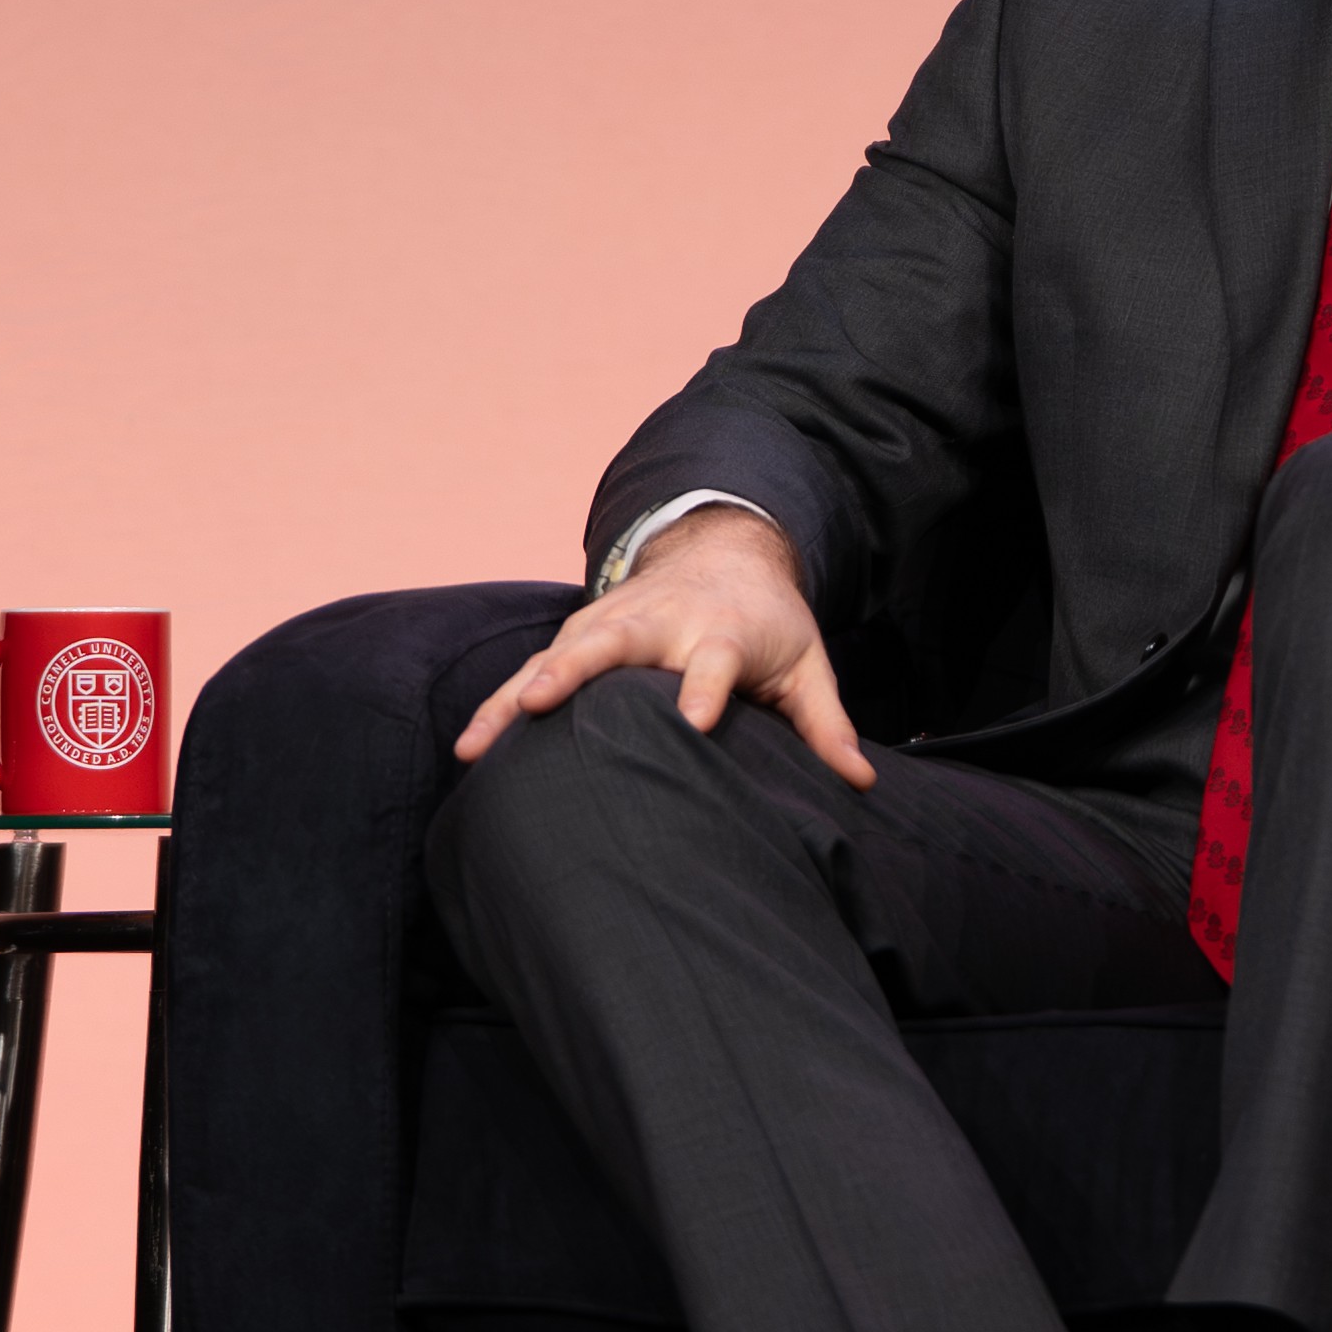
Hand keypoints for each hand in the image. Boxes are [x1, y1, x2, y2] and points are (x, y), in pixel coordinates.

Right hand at [453, 506, 876, 786]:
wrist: (725, 549)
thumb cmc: (768, 622)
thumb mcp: (807, 664)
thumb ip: (826, 724)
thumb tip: (860, 782)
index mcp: (721, 632)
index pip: (713, 664)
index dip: (704, 691)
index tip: (694, 723)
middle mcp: (660, 623)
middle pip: (613, 644)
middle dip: (574, 671)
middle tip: (539, 704)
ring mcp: (613, 624)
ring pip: (557, 656)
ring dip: (515, 695)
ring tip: (475, 746)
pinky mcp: (584, 632)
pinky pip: (536, 667)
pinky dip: (503, 701)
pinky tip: (471, 745)